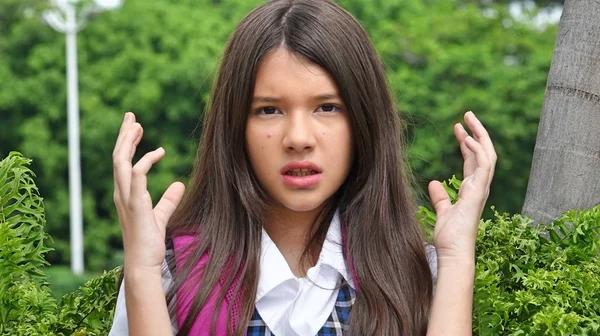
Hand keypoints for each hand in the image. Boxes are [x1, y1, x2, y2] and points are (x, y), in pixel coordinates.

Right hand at [112, 112, 185, 272]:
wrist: (144, 262)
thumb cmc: (149, 241)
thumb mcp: (161, 215)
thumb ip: (168, 200)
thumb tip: (179, 185)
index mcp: (125, 193)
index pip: (122, 162)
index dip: (128, 143)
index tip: (137, 127)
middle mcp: (122, 193)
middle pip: (118, 157)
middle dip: (124, 135)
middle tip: (132, 117)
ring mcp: (126, 198)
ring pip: (121, 162)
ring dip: (128, 142)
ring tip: (137, 125)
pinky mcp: (135, 204)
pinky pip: (136, 177)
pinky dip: (144, 162)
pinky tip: (157, 153)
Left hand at [429, 111, 496, 263]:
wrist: (453, 252)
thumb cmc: (449, 236)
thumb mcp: (442, 211)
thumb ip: (440, 197)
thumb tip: (434, 182)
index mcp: (472, 189)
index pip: (473, 159)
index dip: (467, 143)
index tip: (458, 127)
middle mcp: (479, 186)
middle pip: (483, 153)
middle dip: (477, 132)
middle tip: (467, 114)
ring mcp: (481, 189)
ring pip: (487, 155)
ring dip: (479, 135)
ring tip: (468, 118)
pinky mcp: (479, 192)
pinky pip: (483, 166)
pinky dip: (477, 150)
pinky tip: (467, 138)